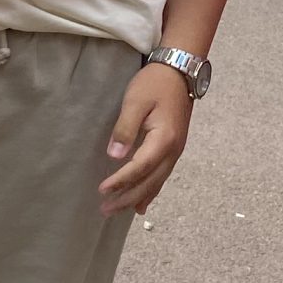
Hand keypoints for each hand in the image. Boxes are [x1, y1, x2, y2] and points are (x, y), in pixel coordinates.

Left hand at [98, 63, 194, 214]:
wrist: (180, 72)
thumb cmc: (155, 84)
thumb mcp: (135, 101)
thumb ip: (125, 129)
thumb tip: (115, 156)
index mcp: (164, 139)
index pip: (140, 167)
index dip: (121, 181)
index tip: (102, 190)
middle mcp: (173, 151)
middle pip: (150, 182)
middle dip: (127, 198)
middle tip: (105, 210)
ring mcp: (176, 152)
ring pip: (157, 183)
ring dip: (137, 198)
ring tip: (119, 211)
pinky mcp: (174, 149)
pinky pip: (162, 177)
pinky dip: (151, 192)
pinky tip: (142, 204)